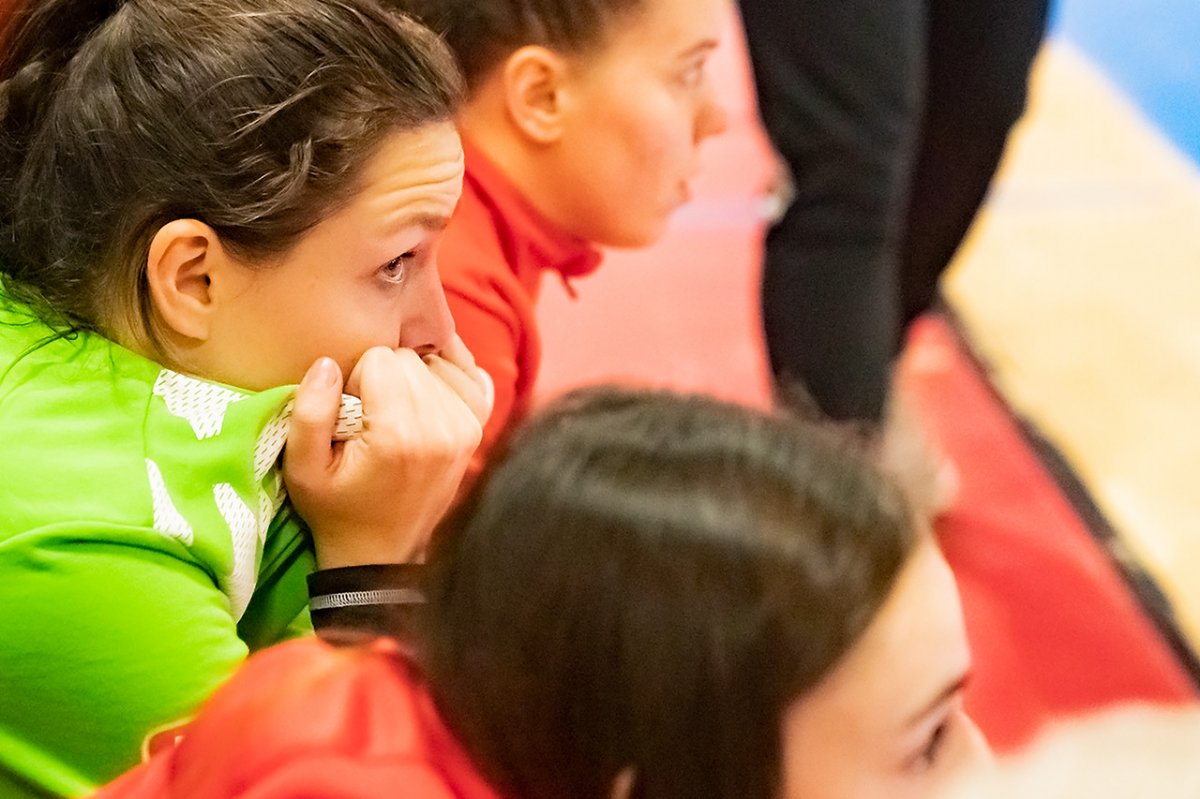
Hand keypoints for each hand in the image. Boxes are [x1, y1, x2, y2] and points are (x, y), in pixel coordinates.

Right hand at [283, 347, 484, 568]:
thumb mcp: (302, 469)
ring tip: (394, 411)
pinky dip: (447, 377)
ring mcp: (466, 428)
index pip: (380, 358)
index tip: (349, 412)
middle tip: (369, 414)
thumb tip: (328, 363)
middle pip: (409, 359)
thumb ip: (309, 411)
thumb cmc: (337, 509)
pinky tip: (427, 394)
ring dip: (413, 377)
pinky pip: (469, 377)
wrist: (381, 552)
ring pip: (436, 363)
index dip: (355, 379)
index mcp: (399, 434)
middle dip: (384, 376)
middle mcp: (441, 427)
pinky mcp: (477, 431)